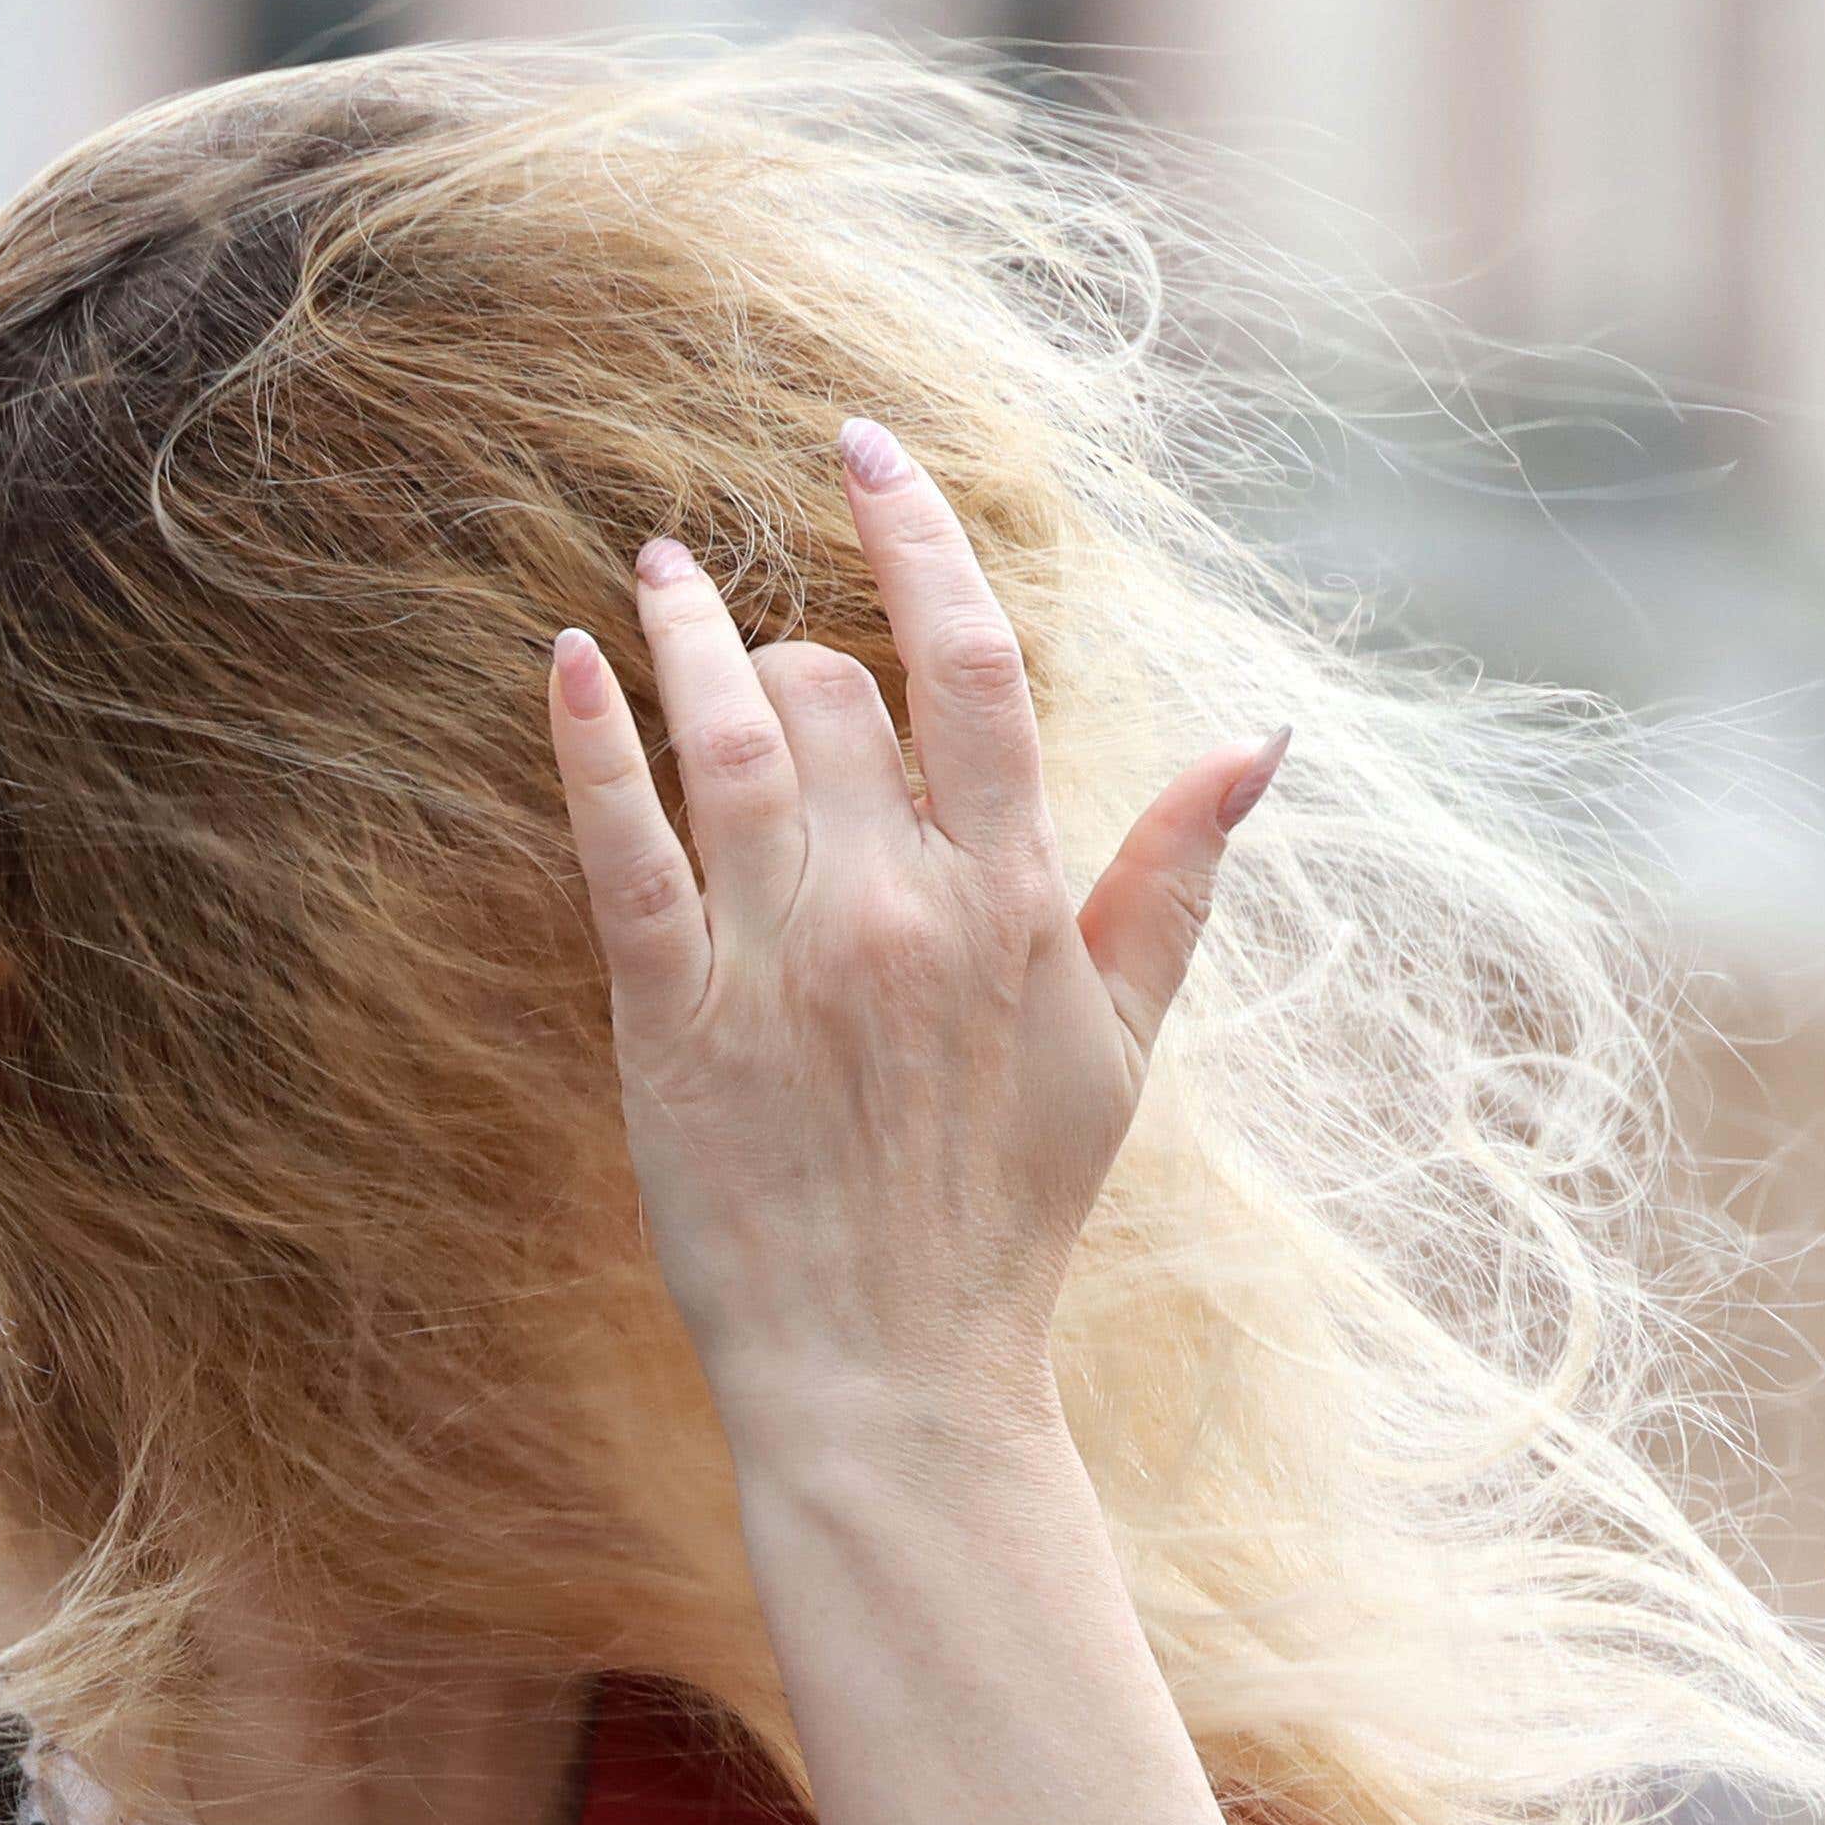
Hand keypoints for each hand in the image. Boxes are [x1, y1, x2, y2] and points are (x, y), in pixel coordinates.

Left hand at [542, 418, 1285, 1464]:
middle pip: (836, 691)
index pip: (971, 664)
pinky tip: (566, 658)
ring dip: (689, 633)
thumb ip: (1176, 878)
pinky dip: (591, 742)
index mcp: (1015, 902)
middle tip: (767, 661)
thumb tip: (1258, 737)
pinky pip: (623, 848)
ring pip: (728, 739)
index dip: (915, 534)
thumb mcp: (1123, 1046)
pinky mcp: (674, 1022)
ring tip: (660, 571)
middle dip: (799, 650)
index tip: (865, 448)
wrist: (900, 1376)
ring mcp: (782, 962)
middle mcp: (901, 911)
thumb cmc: (1010, 1212)